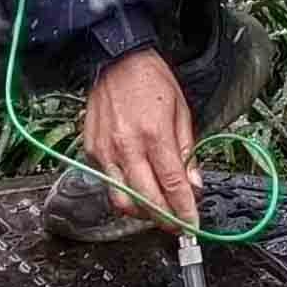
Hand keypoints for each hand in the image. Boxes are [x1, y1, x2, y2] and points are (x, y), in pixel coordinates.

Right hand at [82, 47, 197, 227]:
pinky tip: (137, 188)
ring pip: (121, 200)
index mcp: (154, 135)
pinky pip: (107, 183)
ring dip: (141, 213)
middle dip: (165, 220)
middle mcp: (127, 147)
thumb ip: (187, 151)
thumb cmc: (151, 81)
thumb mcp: (182, 111)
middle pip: (146, 200)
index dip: (184, 210)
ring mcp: (105, 151)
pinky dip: (123, 193)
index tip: (193, 224)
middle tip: (177, 226)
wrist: (117, 60)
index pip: (172, 185)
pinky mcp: (91, 151)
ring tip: (157, 211)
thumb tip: (194, 184)